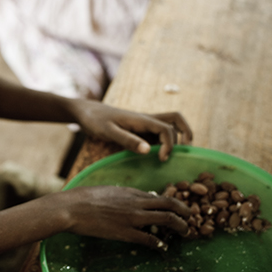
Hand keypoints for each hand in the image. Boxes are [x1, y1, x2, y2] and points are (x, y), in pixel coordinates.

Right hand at [61, 185, 190, 249]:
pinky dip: (159, 242)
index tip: (180, 209)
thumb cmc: (85, 198)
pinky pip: (149, 238)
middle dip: (185, 212)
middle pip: (170, 205)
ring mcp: (132, 218)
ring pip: (166, 219)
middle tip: (191, 219)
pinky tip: (162, 246)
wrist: (72, 208)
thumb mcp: (108, 191)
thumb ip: (125, 196)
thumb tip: (137, 199)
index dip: (174, 203)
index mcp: (130, 192)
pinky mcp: (125, 232)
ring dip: (179, 226)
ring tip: (185, 232)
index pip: (160, 196)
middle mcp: (136, 203)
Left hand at [67, 100, 192, 160]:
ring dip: (178, 135)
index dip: (169, 144)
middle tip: (181, 153)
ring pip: (170, 123)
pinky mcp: (139, 129)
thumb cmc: (95, 120)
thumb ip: (127, 141)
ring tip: (178, 152)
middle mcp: (146, 119)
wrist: (86, 113)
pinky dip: (166, 140)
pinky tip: (161, 154)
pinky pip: (159, 131)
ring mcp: (144, 123)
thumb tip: (148, 151)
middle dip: (184, 134)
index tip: (161, 159)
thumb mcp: (108, 132)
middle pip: (175, 119)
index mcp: (141, 119)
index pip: (166, 128)